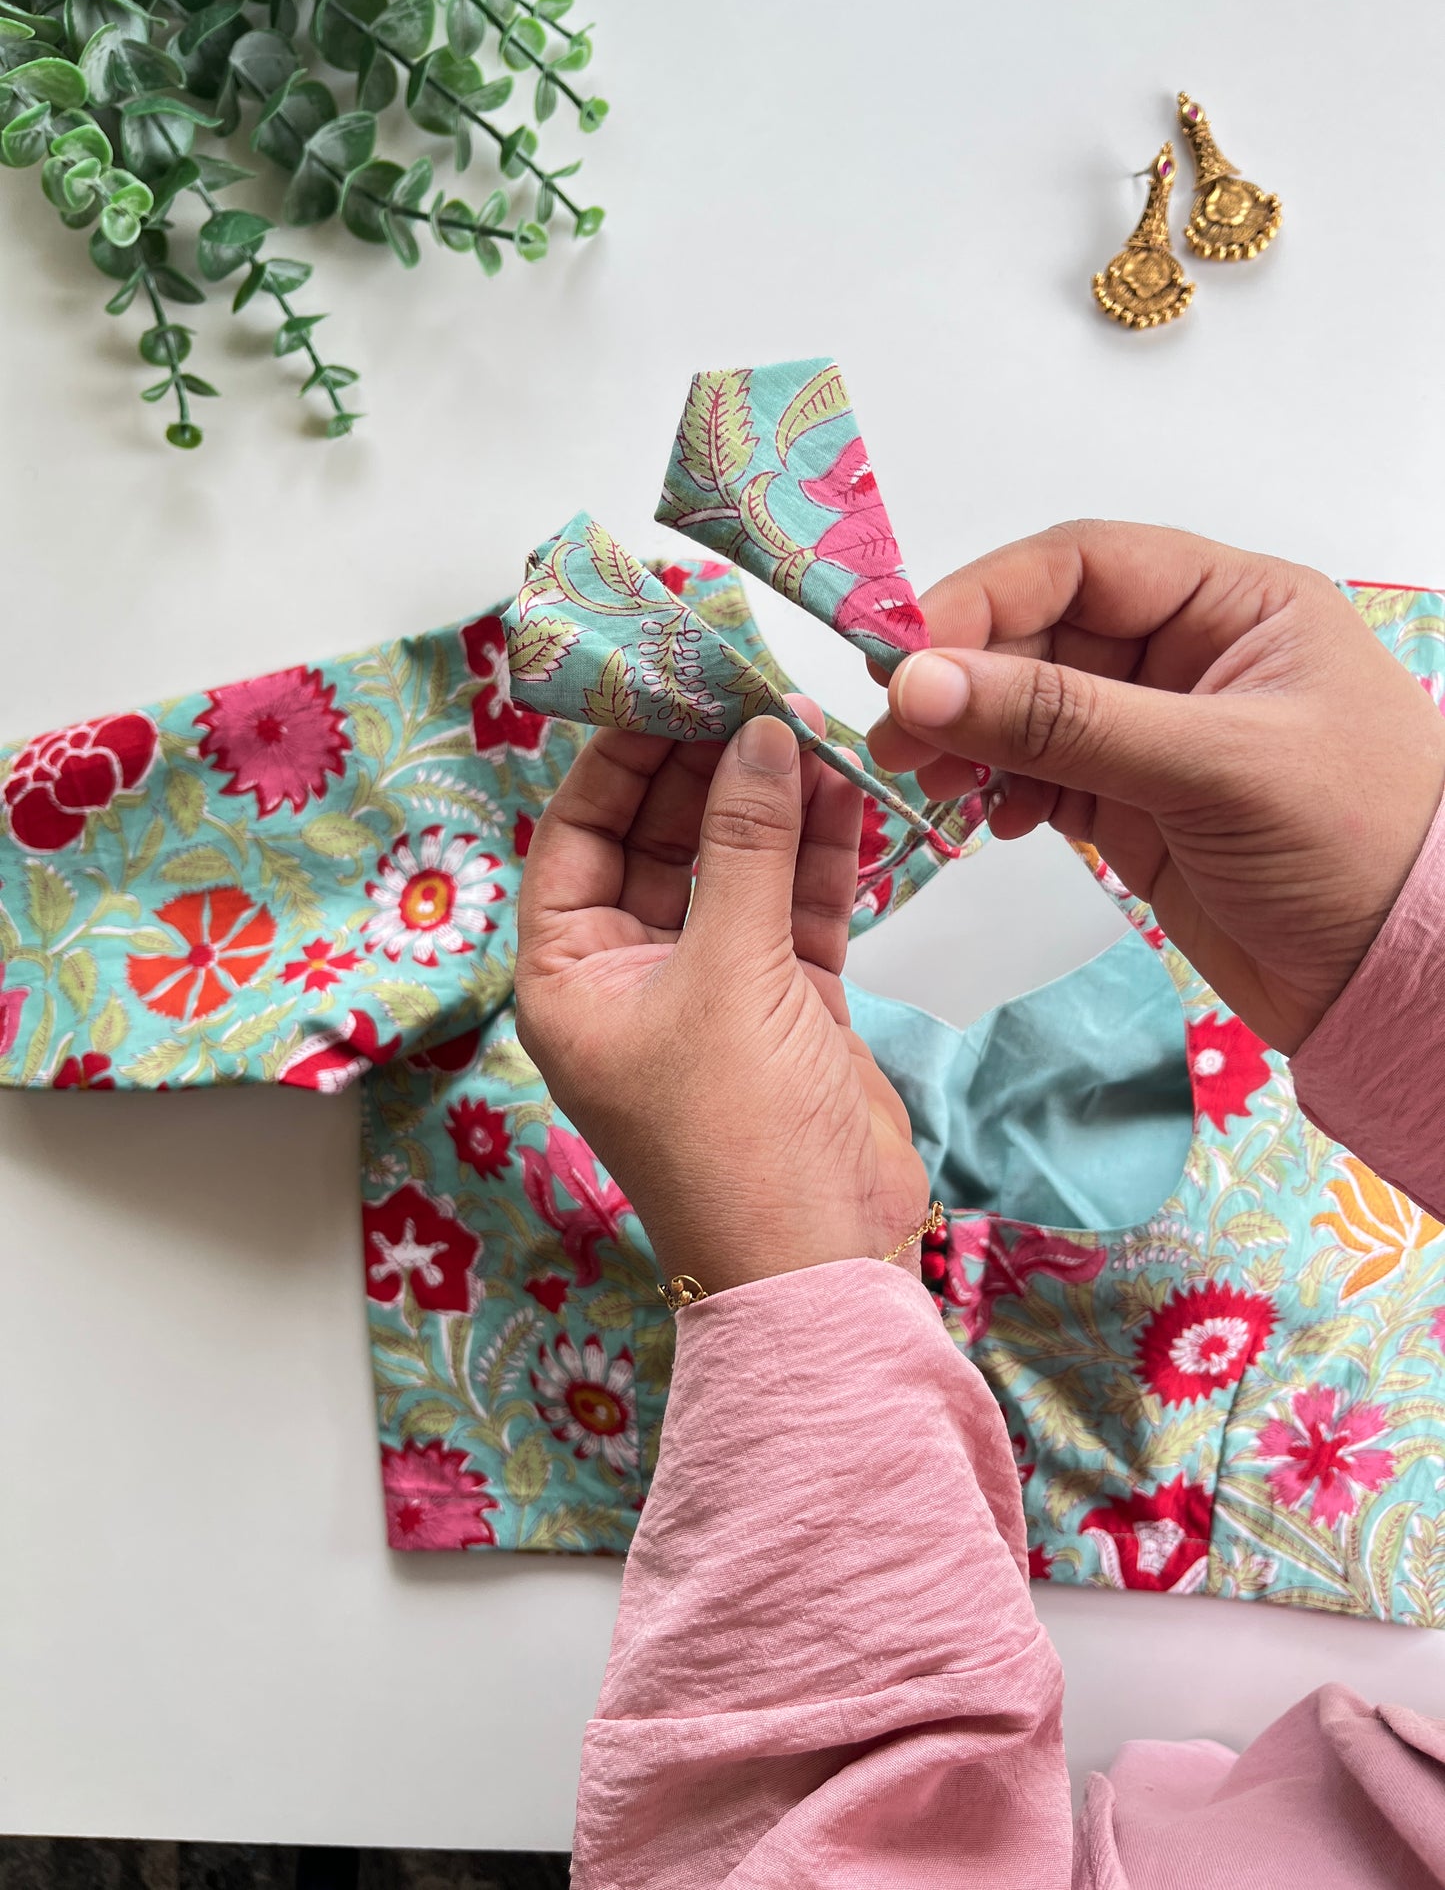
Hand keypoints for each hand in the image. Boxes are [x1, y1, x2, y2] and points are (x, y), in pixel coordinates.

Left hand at [514, 703, 930, 1292]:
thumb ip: (744, 849)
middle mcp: (632, 975)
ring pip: (738, 868)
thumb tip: (758, 735)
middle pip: (663, 839)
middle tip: (759, 685)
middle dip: (711, 767)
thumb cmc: (738, 1142)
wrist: (823, 1264)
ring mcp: (714, 989)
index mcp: (571, 976)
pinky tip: (849, 789)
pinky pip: (795, 907)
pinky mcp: (788, 1004)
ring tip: (816, 722)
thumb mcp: (728, 979)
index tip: (671, 680)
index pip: (580, 834)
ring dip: (775, 802)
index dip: (622, 755)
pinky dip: (820, 854)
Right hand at [869, 521, 1444, 1054]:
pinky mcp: (1134, 807)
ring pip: (1028, 709)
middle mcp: (1188, 655)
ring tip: (930, 787)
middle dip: (964, 680)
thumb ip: (1063, 720)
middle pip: (1040, 636)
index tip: (906, 652)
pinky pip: (1041, 777)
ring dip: (970, 741)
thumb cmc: (1354, 845)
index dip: (985, 598)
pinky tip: (993, 822)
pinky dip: (1002, 794)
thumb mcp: (1211, 765)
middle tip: (896, 736)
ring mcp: (1156, 734)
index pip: (1080, 565)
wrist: (1401, 981)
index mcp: (1232, 604)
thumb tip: (925, 682)